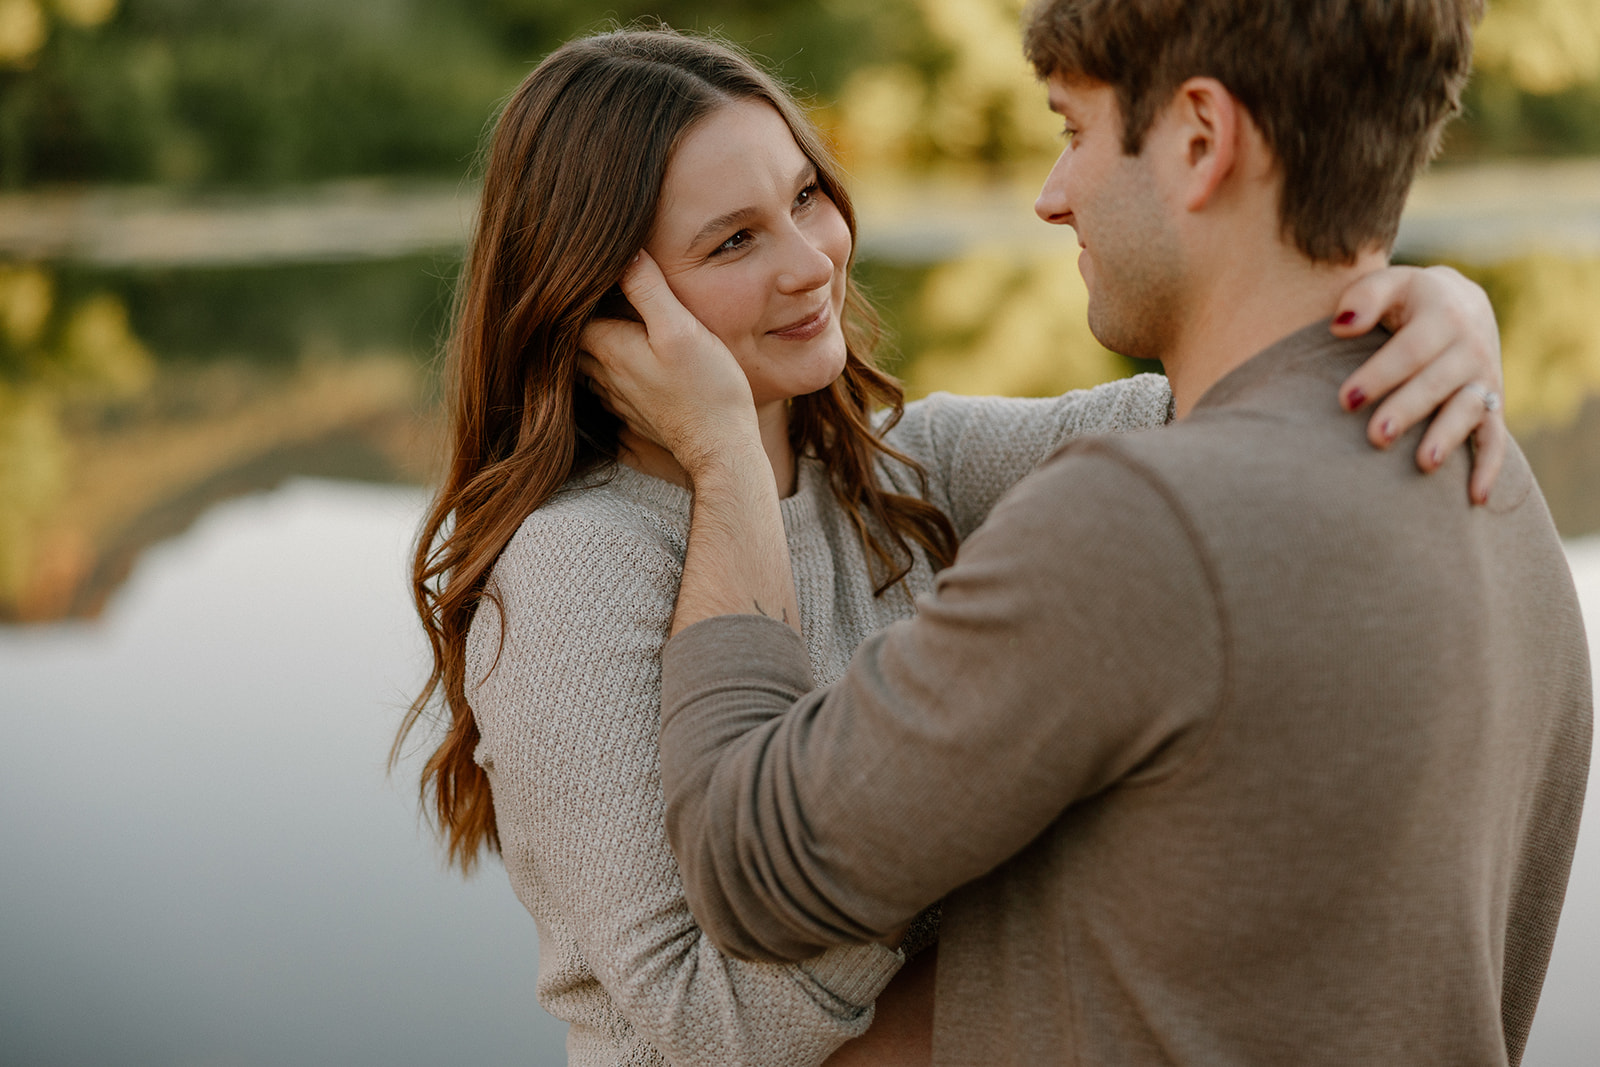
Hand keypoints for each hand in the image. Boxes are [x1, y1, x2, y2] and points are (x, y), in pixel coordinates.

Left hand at [580, 251, 759, 476]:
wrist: (720, 447)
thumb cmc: (706, 387)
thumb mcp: (680, 328)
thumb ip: (648, 289)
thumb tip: (624, 250)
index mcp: (608, 347)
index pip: (571, 312)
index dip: (575, 293)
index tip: (579, 274)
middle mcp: (604, 375)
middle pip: (574, 340)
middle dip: (576, 318)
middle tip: (588, 295)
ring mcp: (617, 399)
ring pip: (587, 366)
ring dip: (590, 346)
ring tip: (603, 323)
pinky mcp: (633, 415)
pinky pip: (607, 388)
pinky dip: (607, 371)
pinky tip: (625, 363)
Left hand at [1331, 264, 1505, 505]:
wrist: (1460, 302)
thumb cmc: (1406, 299)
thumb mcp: (1388, 284)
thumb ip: (1363, 298)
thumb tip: (1340, 326)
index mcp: (1443, 314)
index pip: (1409, 350)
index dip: (1379, 375)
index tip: (1346, 399)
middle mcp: (1470, 346)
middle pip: (1438, 382)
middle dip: (1407, 410)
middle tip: (1376, 437)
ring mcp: (1484, 377)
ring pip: (1469, 409)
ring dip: (1448, 436)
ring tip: (1423, 464)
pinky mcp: (1492, 404)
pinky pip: (1496, 437)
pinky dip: (1489, 466)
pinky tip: (1475, 498)